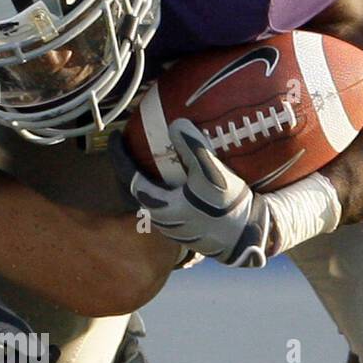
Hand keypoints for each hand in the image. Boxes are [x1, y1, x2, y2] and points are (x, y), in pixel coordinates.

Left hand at [112, 117, 272, 267]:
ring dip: (146, 181)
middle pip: (134, 191)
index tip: (114, 136)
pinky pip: (166, 206)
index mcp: (160, 207)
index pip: (130, 178)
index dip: (120, 157)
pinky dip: (163, 189)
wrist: (247, 238)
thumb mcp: (213, 176)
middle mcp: (161, 220)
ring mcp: (173, 228)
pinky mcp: (186, 231)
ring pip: (150, 200)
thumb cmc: (228, 208)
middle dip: (129, 170)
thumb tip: (176, 124)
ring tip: (149, 161)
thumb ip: (194, 150)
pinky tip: (176, 179)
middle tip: (129, 149)